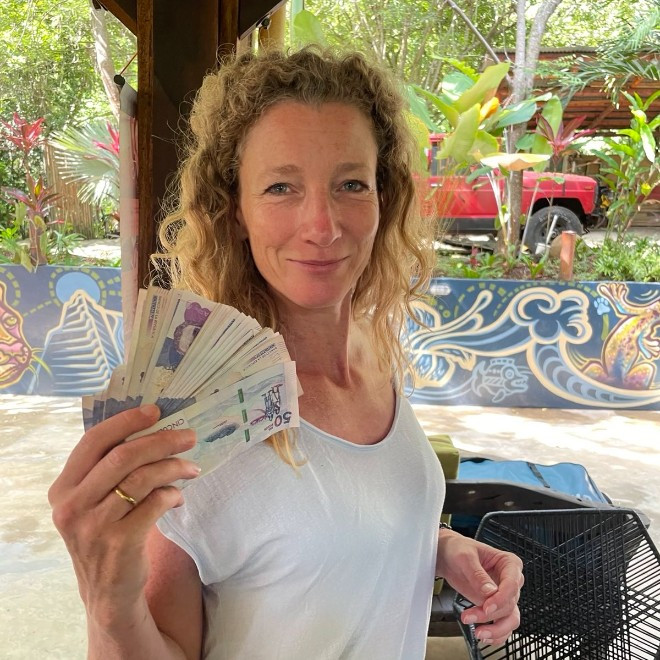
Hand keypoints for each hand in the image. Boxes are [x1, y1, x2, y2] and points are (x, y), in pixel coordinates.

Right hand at [48, 405, 199, 623]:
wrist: (108, 592)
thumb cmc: (106, 534)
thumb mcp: (93, 502)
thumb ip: (109, 470)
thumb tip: (151, 429)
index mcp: (63, 488)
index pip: (93, 442)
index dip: (125, 422)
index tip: (155, 411)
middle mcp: (72, 506)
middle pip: (123, 456)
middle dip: (162, 441)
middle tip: (189, 437)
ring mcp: (93, 526)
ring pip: (143, 478)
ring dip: (174, 467)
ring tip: (191, 468)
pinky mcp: (119, 543)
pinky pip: (155, 503)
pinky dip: (172, 493)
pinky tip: (178, 496)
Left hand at [436, 529, 522, 646]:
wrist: (447, 556)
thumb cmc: (458, 549)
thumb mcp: (465, 557)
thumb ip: (477, 574)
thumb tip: (489, 592)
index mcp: (509, 563)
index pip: (512, 584)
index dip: (501, 599)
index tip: (486, 607)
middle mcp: (510, 581)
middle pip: (509, 604)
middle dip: (490, 614)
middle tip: (469, 616)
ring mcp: (503, 595)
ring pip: (510, 619)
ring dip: (495, 629)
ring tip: (478, 632)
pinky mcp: (496, 607)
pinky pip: (503, 625)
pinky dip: (496, 634)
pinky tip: (483, 635)